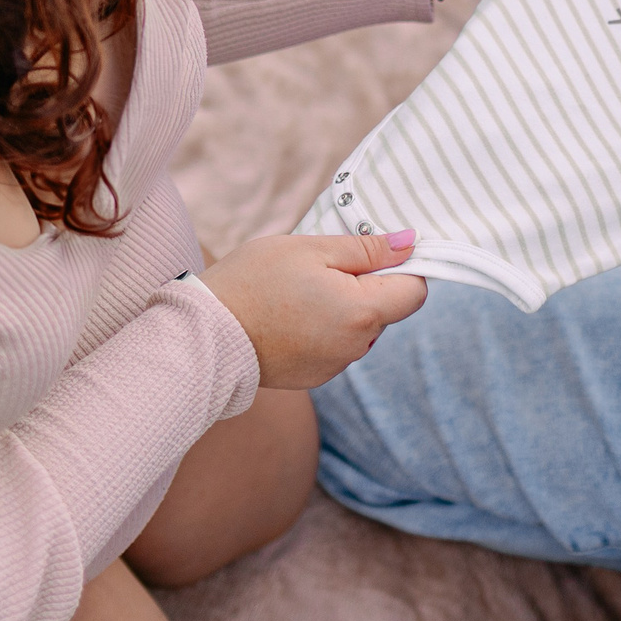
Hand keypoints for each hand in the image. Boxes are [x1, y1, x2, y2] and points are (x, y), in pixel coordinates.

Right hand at [199, 231, 428, 389]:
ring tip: (298, 292)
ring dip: (343, 307)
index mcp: (363, 312)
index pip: (415, 290)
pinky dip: (323, 328)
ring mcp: (336, 365)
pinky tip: (288, 316)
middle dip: (365, 285)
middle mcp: (357, 346)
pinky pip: (336, 345)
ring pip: (360, 327)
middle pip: (386, 309)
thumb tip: (409, 243)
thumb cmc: (254, 282)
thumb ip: (366, 249)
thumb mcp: (311, 249)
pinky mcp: (315, 377)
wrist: (205, 334)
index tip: (371, 253)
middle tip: (320, 267)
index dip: (401, 266)